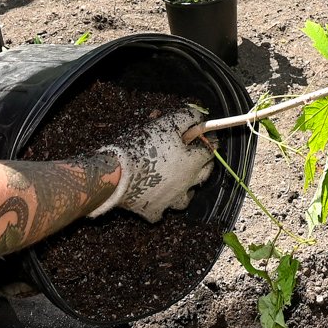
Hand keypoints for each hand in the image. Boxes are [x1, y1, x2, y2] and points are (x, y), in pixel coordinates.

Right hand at [90, 106, 217, 222]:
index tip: (204, 136)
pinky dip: (159, 204)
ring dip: (185, 188)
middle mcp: (187, 183)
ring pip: (186, 197)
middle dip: (202, 163)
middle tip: (194, 155)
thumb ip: (186, 118)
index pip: (210, 150)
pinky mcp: (154, 210)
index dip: (207, 141)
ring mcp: (171, 200)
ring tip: (178, 180)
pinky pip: (161, 211)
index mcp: (192, 162)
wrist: (117, 174)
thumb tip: (197, 117)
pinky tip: (154, 196)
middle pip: (204, 174)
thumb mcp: (166, 124)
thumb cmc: (143, 147)